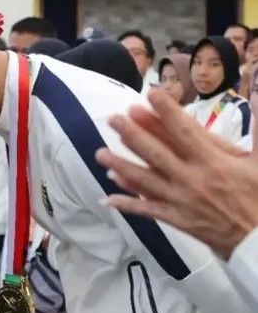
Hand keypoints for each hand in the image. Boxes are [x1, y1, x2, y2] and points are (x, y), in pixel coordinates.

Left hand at [95, 88, 257, 258]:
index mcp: (213, 162)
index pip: (185, 131)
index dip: (167, 112)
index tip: (151, 94)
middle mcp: (192, 179)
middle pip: (156, 153)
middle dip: (133, 134)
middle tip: (114, 119)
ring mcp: (180, 201)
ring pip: (145, 181)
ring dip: (121, 166)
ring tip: (100, 153)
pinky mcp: (176, 219)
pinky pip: (147, 210)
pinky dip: (127, 204)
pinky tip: (108, 197)